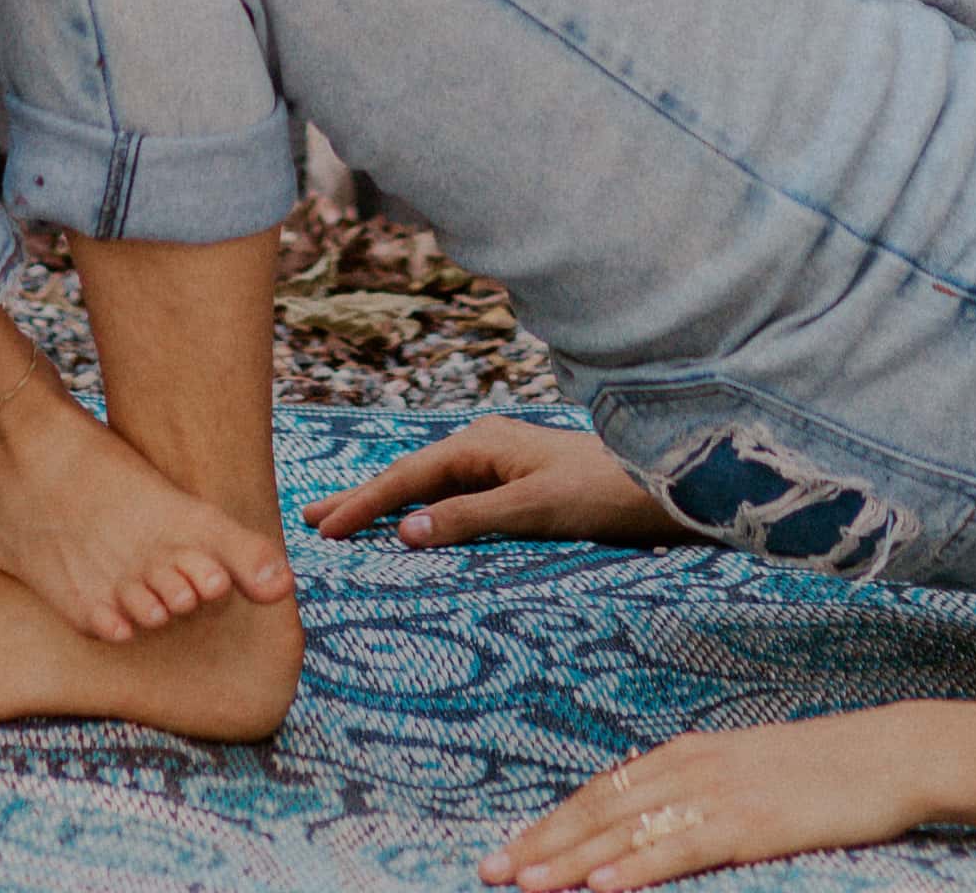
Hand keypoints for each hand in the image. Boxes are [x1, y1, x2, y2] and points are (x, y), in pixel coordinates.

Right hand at [313, 415, 678, 551]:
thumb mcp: (533, 509)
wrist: (664, 482)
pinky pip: (455, 496)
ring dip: (389, 504)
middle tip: (311, 517)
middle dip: (362, 497)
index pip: (407, 478)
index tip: (323, 528)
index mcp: (482, 445)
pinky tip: (413, 521)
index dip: (363, 504)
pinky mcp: (518, 483)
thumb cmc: (603, 492)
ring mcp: (502, 463)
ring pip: (431, 485)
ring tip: (347, 519)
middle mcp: (486, 447)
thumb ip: (468, 518)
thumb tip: (404, 530)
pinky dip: (423, 510)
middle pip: (410, 475)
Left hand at [486, 705, 975, 887]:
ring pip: (626, 831)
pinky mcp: (750, 823)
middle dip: (542, 843)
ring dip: (569, 860)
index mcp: (690, 753)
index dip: (554, 822)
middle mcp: (694, 768)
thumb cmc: (825, 769)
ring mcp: (720, 794)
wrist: (892, 754)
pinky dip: (634, 869)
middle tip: (490, 870)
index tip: (511, 848)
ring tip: (523, 883)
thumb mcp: (750, 770)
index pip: (604, 791)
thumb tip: (653, 818)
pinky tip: (600, 886)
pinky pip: (679, 850)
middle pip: (600, 810)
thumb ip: (700, 789)